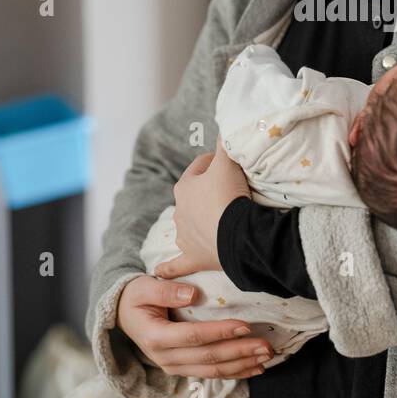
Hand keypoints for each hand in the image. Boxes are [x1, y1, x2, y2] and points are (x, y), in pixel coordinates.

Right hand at [116, 275, 270, 378]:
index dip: (221, 332)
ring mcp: (174, 366)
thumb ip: (166, 290)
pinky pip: (211, 374)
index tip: (246, 326)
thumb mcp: (143, 287)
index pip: (194, 336)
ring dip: (242, 365)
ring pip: (213, 370)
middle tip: (266, 346)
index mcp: (156, 337)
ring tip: (265, 357)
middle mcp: (165, 358)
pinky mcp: (182, 368)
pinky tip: (254, 368)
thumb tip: (192, 294)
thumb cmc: (135, 297)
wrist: (122, 315)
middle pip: (208, 357)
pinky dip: (235, 372)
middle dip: (240, 352)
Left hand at [155, 134, 248, 278]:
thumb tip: (226, 126)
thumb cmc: (229, 195)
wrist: (237, 234)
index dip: (217, 161)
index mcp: (184, 187)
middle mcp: (179, 211)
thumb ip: (225, 143)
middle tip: (233, 190)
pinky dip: (168, 268)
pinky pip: (176, 264)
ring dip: (199, 221)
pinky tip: (159, 271)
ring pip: (188, 224)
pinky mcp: (193, 257)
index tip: (233, 162)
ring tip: (221, 219)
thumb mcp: (228, 161)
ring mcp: (185, 236)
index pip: (200, 165)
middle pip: (195, 194)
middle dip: (209, 191)